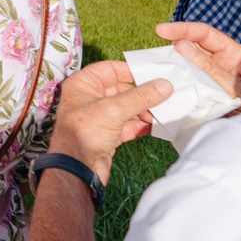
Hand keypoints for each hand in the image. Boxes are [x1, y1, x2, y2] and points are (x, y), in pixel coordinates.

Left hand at [47, 60, 174, 183]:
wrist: (76, 171)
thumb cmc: (85, 133)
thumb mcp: (113, 110)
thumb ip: (140, 96)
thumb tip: (164, 85)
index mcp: (82, 85)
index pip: (109, 69)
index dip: (130, 71)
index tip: (152, 74)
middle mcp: (89, 99)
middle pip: (120, 89)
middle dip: (142, 94)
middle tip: (164, 94)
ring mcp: (98, 118)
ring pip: (126, 108)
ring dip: (144, 110)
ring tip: (163, 112)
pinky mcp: (107, 135)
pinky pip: (127, 125)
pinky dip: (140, 125)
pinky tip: (156, 125)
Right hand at [155, 21, 240, 114]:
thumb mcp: (239, 88)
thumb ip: (212, 69)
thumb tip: (182, 46)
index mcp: (235, 56)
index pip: (207, 35)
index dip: (184, 29)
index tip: (162, 31)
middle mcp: (223, 65)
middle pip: (195, 49)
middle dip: (174, 49)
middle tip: (156, 55)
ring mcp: (214, 81)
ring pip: (189, 69)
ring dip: (175, 70)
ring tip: (158, 72)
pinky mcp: (206, 98)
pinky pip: (190, 88)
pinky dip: (178, 89)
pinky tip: (167, 92)